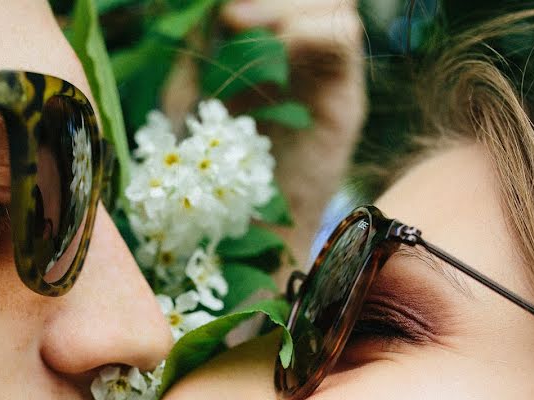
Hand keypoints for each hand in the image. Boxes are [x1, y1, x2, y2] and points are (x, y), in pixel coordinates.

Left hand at [221, 0, 365, 269]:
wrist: (246, 241)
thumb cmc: (211, 178)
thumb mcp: (188, 102)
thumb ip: (195, 52)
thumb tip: (201, 8)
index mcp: (273, 54)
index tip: (216, 7)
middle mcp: (309, 62)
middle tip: (228, 12)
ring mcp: (331, 81)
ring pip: (336, 5)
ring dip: (285, 5)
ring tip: (237, 23)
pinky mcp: (346, 105)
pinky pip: (344, 39)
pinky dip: (306, 31)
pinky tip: (271, 52)